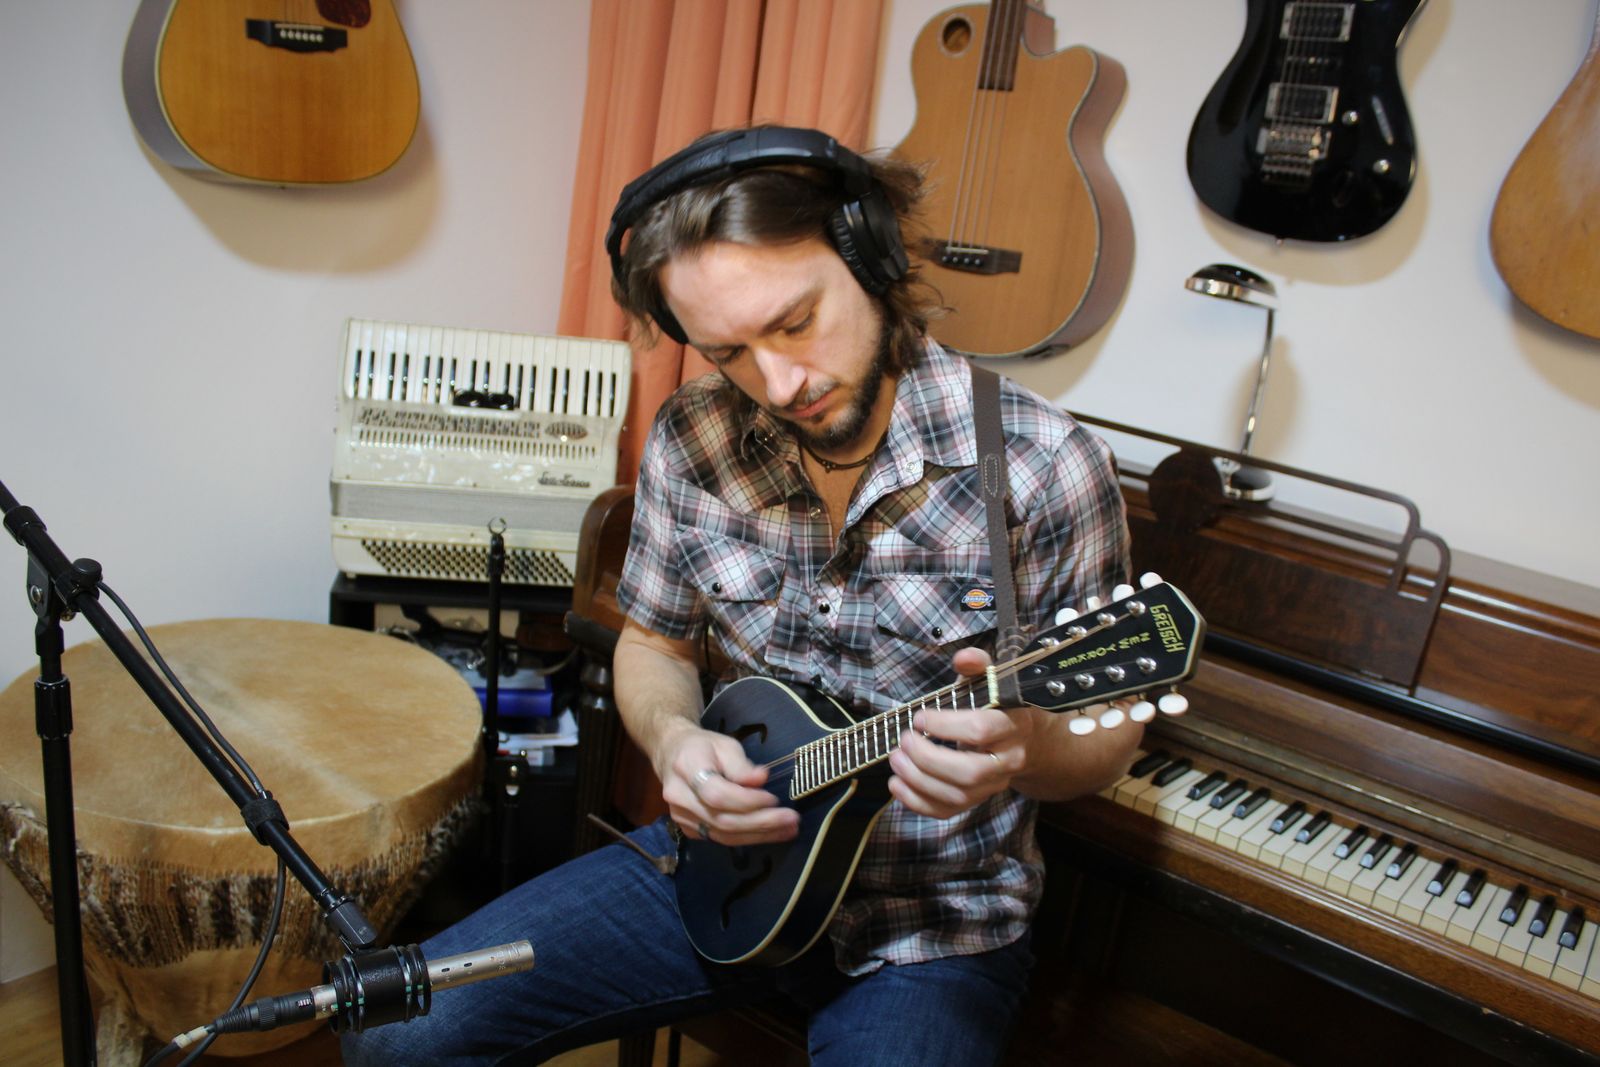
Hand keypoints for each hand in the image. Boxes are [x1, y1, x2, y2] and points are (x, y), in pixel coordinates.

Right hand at [656, 724, 799, 846]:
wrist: (673, 754)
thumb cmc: (703, 746)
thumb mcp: (724, 744)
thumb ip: (742, 764)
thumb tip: (761, 779)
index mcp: (686, 768)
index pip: (717, 794)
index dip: (748, 801)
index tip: (774, 799)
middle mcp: (679, 797)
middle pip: (722, 820)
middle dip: (761, 823)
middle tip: (792, 820)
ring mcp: (681, 816)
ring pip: (723, 835)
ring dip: (759, 835)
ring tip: (788, 830)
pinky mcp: (689, 829)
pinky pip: (720, 838)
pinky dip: (748, 837)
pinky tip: (770, 833)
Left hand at [886, 643, 1034, 818]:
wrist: (1028, 742)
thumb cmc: (1000, 708)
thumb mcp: (992, 681)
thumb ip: (977, 665)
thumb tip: (963, 657)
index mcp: (1013, 726)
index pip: (981, 730)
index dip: (945, 726)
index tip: (919, 718)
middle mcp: (1008, 760)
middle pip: (969, 771)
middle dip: (928, 758)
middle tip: (903, 741)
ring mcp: (994, 785)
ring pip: (958, 795)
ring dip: (918, 781)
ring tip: (895, 760)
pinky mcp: (978, 800)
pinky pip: (948, 811)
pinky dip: (918, 803)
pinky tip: (897, 785)